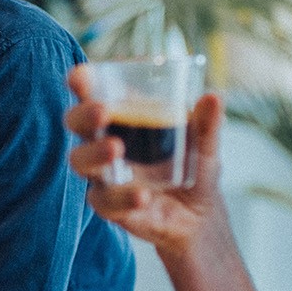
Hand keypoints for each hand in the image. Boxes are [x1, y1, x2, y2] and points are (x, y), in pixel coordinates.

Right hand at [65, 65, 227, 259]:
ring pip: (81, 161)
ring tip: (116, 148)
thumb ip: (207, 123)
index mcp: (123, 116)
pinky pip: (105, 201)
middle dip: (83, 115)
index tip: (80, 76)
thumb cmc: (193, 166)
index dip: (82, 82)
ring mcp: (105, 174)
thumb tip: (215, 97)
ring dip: (95, 153)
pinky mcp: (110, 206)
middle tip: (102, 111)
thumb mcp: (204, 143)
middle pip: (76, 123)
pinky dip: (122, 197)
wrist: (199, 214)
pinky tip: (143, 195)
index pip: (94, 93)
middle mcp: (104, 141)